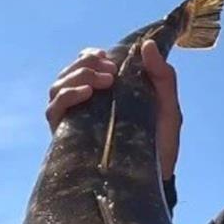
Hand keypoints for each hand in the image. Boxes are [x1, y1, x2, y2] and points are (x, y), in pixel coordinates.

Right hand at [45, 40, 181, 178]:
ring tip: (101, 82)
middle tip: (110, 72)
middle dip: (85, 64)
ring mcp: (75, 119)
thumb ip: (163, 77)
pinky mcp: (67, 136)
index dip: (89, 56)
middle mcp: (87, 104)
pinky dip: (67, 96)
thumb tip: (146, 45)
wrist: (156, 178)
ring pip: (58, 86)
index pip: (85, 64)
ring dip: (76, 76)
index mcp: (106, 93)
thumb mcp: (168, 107)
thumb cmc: (160, 144)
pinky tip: (86, 94)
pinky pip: (54, 109)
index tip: (105, 57)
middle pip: (69, 71)